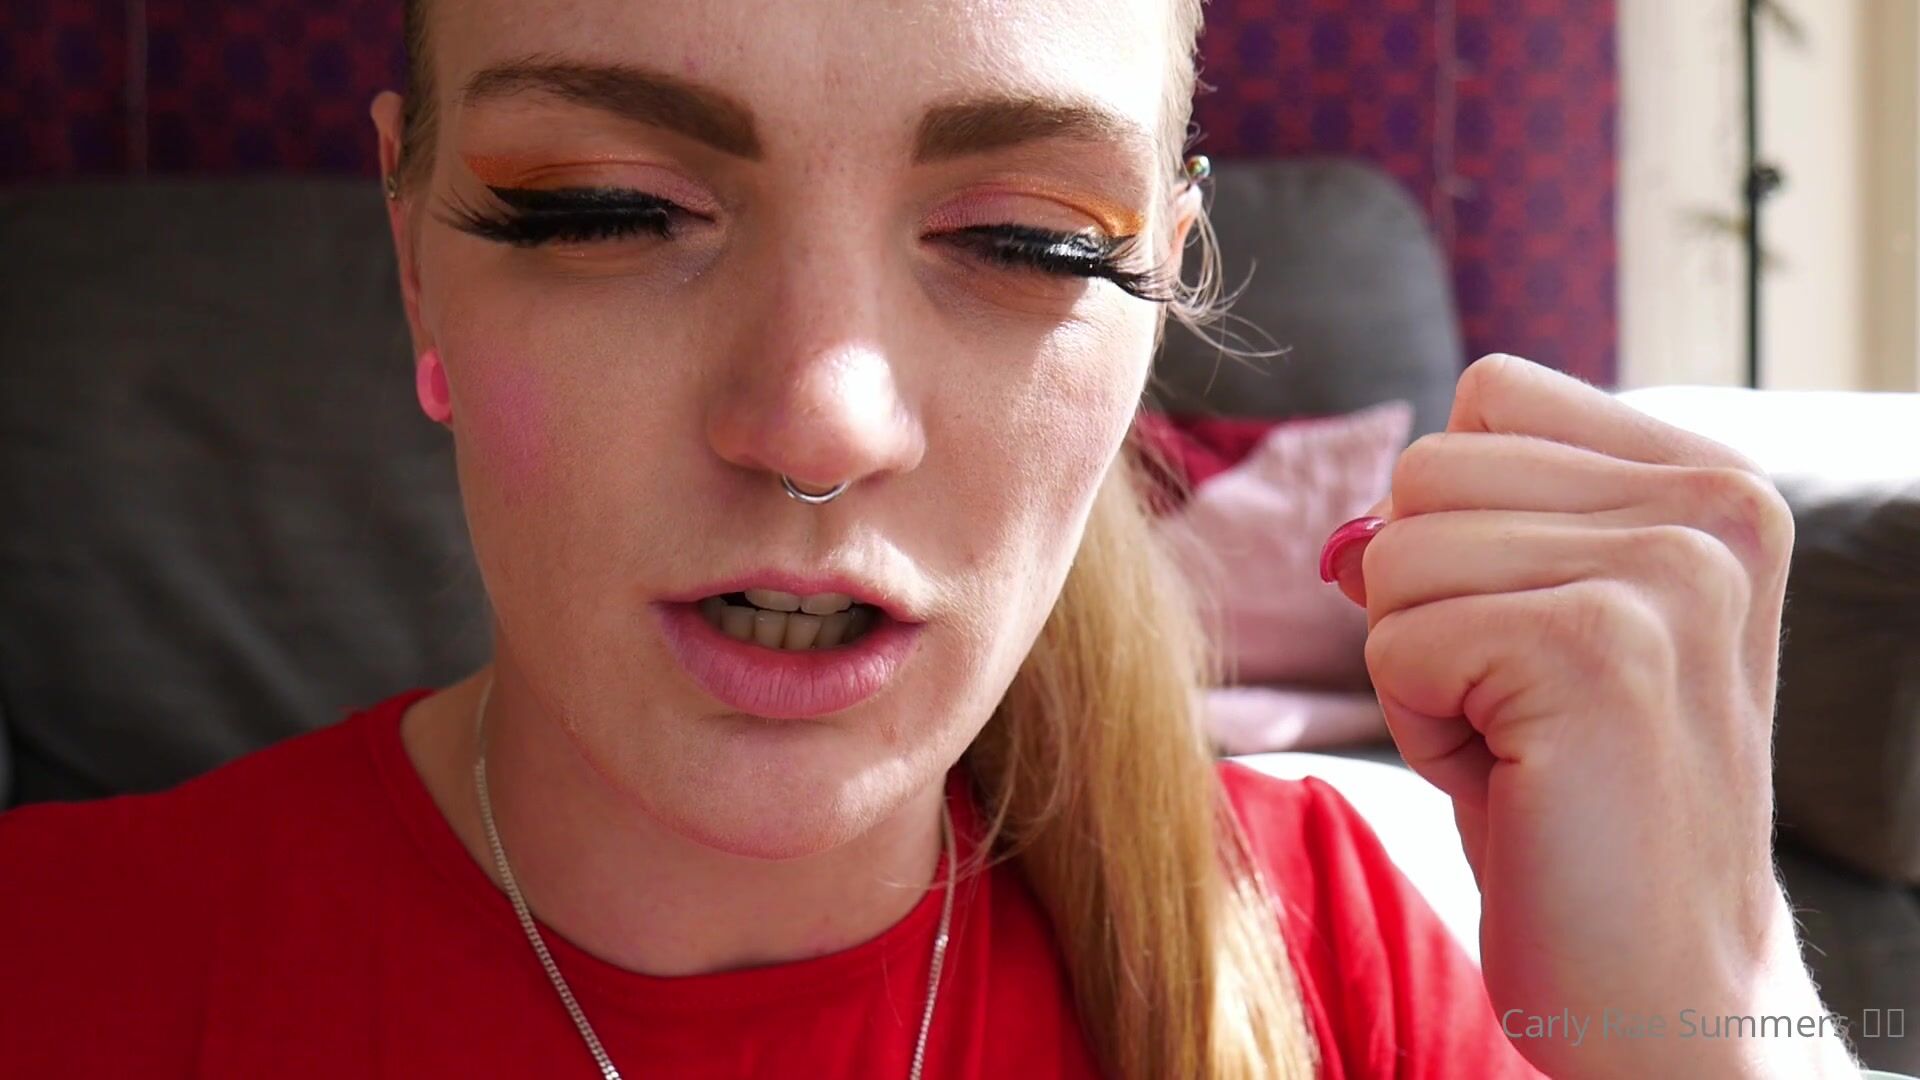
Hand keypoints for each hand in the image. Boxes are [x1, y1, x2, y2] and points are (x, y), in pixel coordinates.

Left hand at [1322, 355, 1859, 1078]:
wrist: (1663, 983)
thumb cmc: (1580, 804)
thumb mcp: (1543, 625)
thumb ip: (1475, 527)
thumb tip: (1349, 527)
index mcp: (1712, 481)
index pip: (1487, 396)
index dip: (1456, 527)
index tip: (1532, 639)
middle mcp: (1713, 506)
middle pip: (1424, 471)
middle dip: (1427, 604)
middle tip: (1523, 712)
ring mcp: (1667, 574)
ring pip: (1394, 555)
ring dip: (1421, 671)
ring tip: (1523, 748)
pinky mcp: (1597, 651)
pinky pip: (1393, 642)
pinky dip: (1422, 727)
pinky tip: (1516, 786)